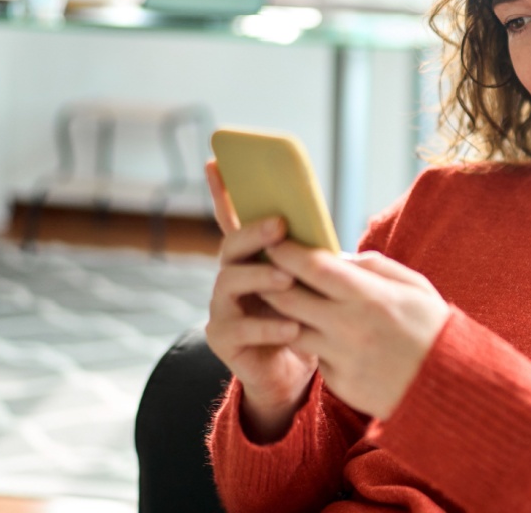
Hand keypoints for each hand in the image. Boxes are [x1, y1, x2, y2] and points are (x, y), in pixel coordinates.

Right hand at [202, 160, 317, 441]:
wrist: (291, 371)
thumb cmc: (304, 317)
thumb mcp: (309, 281)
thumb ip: (306, 253)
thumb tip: (316, 220)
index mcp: (251, 257)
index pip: (233, 217)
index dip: (222, 190)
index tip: (214, 160)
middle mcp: (230, 276)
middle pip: (232, 245)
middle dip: (253, 231)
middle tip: (279, 225)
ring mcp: (222, 307)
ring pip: (230, 283)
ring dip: (260, 277)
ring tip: (287, 280)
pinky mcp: (223, 338)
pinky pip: (241, 328)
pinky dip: (268, 326)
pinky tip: (292, 327)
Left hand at [259, 244, 450, 419]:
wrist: (450, 388)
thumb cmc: (432, 329)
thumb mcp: (414, 286)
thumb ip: (374, 266)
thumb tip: (338, 256)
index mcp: (370, 296)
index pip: (313, 267)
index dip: (286, 252)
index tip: (274, 242)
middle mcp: (349, 327)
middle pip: (288, 298)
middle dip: (268, 281)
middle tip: (262, 270)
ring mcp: (342, 357)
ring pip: (291, 330)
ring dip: (281, 315)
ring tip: (283, 302)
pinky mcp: (340, 383)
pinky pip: (316, 357)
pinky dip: (315, 345)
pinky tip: (324, 337)